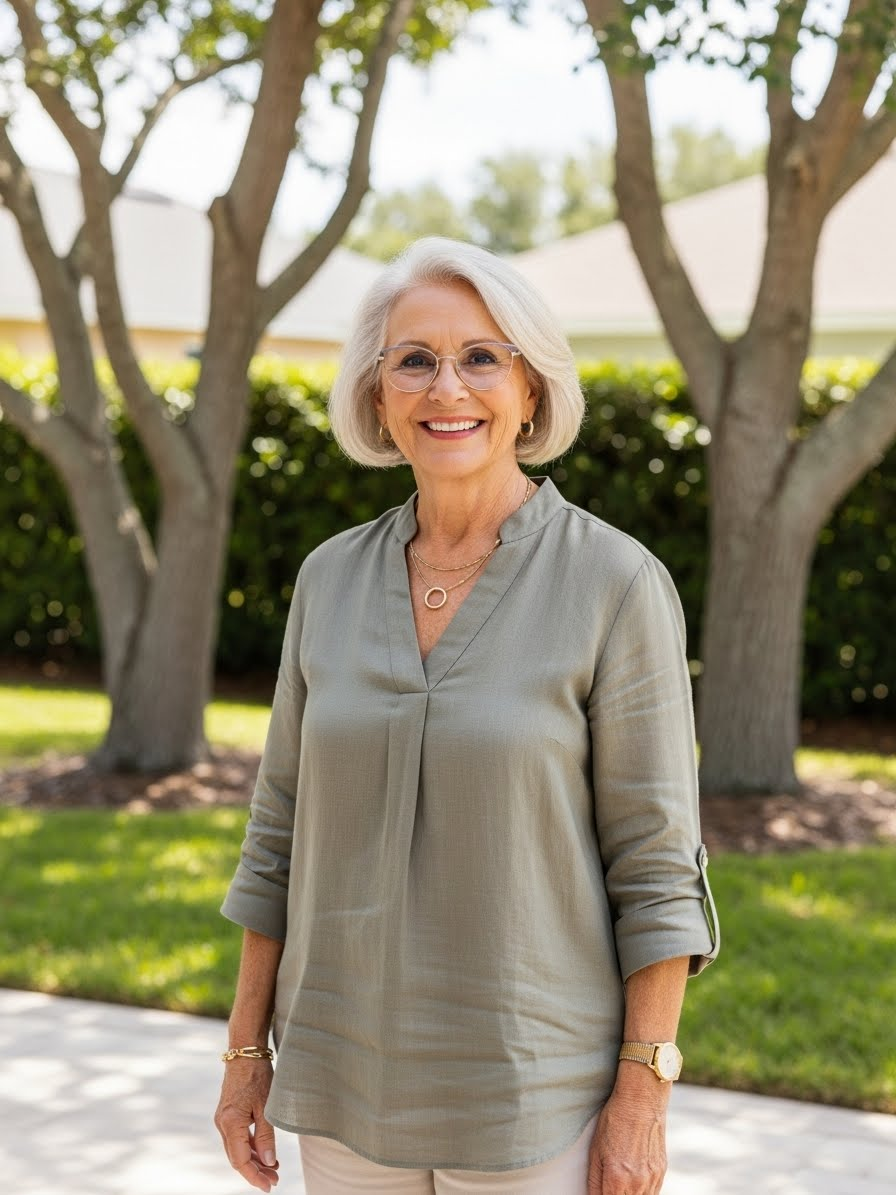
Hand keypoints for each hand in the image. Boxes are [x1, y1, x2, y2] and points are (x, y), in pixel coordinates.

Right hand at [214, 1058, 279, 1190]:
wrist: (245, 1052)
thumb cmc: (258, 1075)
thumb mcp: (267, 1105)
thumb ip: (267, 1135)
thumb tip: (269, 1162)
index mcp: (230, 1123)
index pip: (241, 1160)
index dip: (255, 1176)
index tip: (270, 1186)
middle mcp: (222, 1124)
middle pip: (237, 1158)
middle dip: (256, 1171)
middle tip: (275, 1180)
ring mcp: (224, 1119)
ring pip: (237, 1149)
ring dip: (254, 1160)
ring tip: (274, 1168)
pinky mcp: (228, 1114)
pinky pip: (238, 1138)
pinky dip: (251, 1147)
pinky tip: (265, 1152)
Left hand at [586, 1086, 667, 1193]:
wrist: (641, 1100)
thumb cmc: (614, 1121)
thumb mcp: (595, 1150)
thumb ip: (595, 1181)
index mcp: (617, 1179)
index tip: (602, 1190)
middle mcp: (637, 1183)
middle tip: (611, 1185)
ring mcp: (652, 1178)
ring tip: (622, 1183)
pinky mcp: (661, 1171)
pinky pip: (653, 1193)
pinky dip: (643, 1193)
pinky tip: (634, 1183)